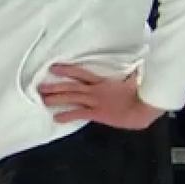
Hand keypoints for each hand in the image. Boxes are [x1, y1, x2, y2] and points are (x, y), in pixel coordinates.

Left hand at [38, 64, 163, 129]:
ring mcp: (96, 101)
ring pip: (72, 97)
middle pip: (71, 86)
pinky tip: (57, 117)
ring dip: (56, 98)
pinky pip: (80, 113)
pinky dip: (67, 115)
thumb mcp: (133, 79)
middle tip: (39, 87)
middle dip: (55, 86)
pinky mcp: (98, 113)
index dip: (67, 70)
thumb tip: (132, 66)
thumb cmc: (142, 94)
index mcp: (103, 81)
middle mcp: (96, 90)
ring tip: (42, 99)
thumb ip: (128, 72)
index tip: (53, 68)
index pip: (81, 73)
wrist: (145, 108)